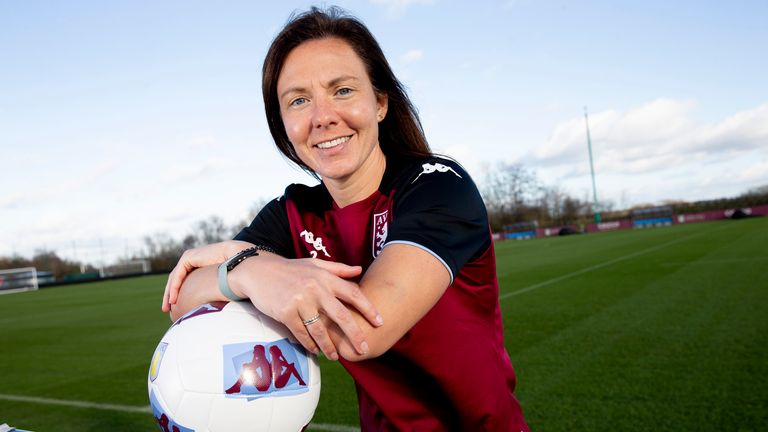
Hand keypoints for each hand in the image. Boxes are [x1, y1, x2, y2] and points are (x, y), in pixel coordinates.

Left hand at [161, 240, 253, 311]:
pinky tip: (173, 299)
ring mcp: (190, 257)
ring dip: (170, 293)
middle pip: (177, 279)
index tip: (175, 308)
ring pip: (175, 277)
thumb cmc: (235, 275)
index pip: (184, 280)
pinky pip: (178, 275)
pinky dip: (174, 288)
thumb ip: (211, 290)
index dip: (178, 293)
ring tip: (168, 307)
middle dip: (170, 294)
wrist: (239, 262)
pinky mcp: (188, 257)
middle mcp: (193, 259)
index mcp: (200, 264)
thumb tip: (210, 306)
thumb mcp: (218, 285)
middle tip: (166, 309)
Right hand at [231, 256, 383, 360]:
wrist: (258, 271)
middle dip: (354, 335)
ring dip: (329, 346)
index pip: (353, 293)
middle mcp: (315, 288)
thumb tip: (360, 270)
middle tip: (364, 349)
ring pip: (320, 330)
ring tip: (335, 356)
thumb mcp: (314, 264)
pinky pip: (301, 333)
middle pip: (341, 316)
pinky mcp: (286, 312)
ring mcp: (300, 301)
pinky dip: (309, 344)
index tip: (380, 322)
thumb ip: (338, 269)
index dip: (368, 308)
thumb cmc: (290, 269)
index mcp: (325, 277)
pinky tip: (315, 351)